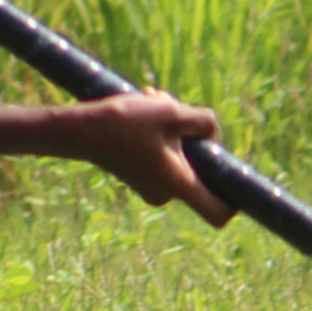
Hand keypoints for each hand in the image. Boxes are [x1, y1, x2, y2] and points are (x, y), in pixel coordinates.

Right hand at [70, 89, 232, 226]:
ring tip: (154, 97)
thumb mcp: (172, 112)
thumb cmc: (125, 123)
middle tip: (177, 109)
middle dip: (193, 136)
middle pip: (198, 169)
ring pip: (178, 155)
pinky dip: (158, 132)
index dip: (235, 200)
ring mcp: (149, 184)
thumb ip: (203, 122)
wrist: (76, 130)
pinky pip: (160, 154)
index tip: (233, 175)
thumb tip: (211, 133)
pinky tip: (144, 104)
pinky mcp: (136, 172)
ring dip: (173, 127)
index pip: (220, 213)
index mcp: (180, 185)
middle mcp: (166, 192)